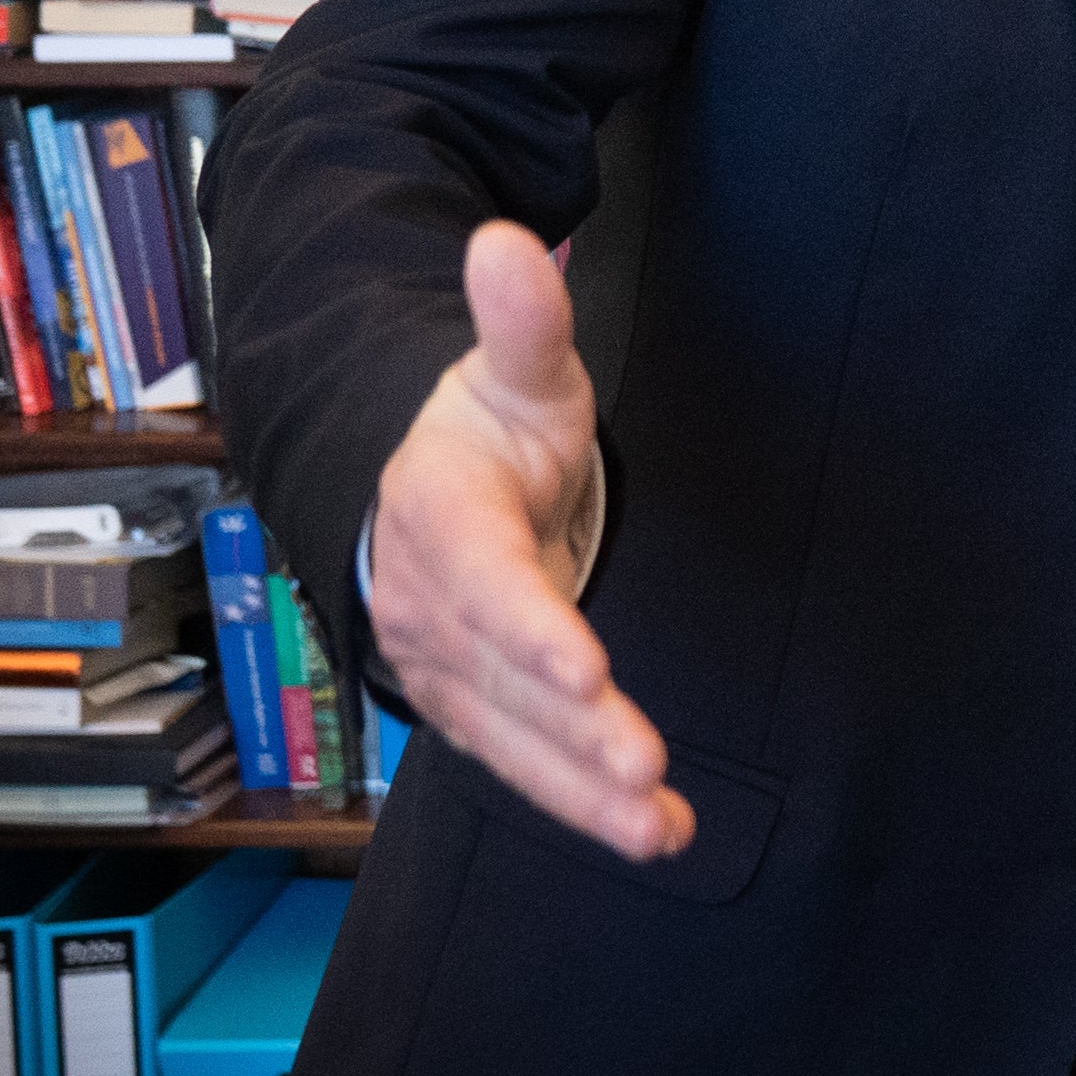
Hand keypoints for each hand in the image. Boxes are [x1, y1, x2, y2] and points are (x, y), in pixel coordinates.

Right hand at [367, 219, 682, 860]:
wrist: (417, 491)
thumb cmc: (480, 430)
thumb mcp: (515, 371)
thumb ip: (521, 320)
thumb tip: (507, 240)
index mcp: (442, 524)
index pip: (486, 585)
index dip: (531, 631)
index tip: (588, 669)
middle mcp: (432, 610)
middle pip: (505, 680)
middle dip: (572, 733)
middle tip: (644, 770)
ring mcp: (447, 669)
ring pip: (515, 739)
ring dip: (583, 791)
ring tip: (658, 829)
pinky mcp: (472, 709)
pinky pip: (526, 764)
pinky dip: (582, 804)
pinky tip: (655, 835)